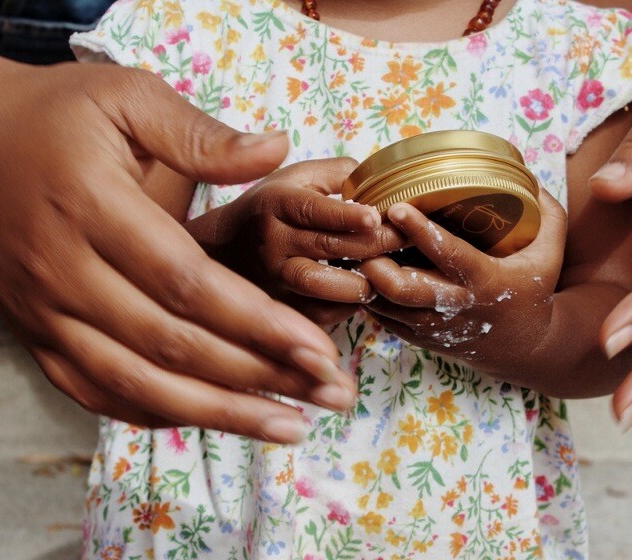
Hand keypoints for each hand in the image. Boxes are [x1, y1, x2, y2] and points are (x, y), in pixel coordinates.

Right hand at [0, 60, 358, 442]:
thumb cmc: (55, 116)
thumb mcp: (124, 95)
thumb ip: (199, 134)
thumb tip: (277, 150)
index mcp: (90, 206)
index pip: (186, 282)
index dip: (257, 322)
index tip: (319, 349)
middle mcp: (61, 270)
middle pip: (172, 345)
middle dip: (259, 377)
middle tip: (331, 394)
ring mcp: (43, 314)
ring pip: (138, 384)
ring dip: (221, 414)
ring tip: (292, 427)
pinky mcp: (35, 338)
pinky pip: (99, 394)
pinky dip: (161, 414)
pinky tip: (219, 420)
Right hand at [191, 158, 407, 325]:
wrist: (225, 247)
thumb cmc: (275, 207)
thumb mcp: (299, 177)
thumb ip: (341, 174)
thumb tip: (385, 182)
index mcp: (278, 203)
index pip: (314, 209)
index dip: (347, 215)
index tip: (377, 216)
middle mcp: (273, 242)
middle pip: (328, 247)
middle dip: (374, 244)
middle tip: (406, 240)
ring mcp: (274, 278)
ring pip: (320, 287)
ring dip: (360, 282)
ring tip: (384, 273)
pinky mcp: (280, 306)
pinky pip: (319, 314)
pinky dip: (347, 306)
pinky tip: (363, 292)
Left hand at [359, 190, 565, 370]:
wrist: (525, 349)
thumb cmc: (534, 290)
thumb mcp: (550, 253)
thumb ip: (546, 214)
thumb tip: (525, 174)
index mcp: (486, 281)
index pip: (449, 256)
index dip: (421, 231)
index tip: (398, 208)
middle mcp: (455, 306)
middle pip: (403, 289)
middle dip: (376, 262)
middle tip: (362, 233)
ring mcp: (432, 325)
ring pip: (385, 304)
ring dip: (365, 277)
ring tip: (352, 246)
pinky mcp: (417, 336)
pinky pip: (381, 317)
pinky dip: (367, 293)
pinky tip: (360, 268)